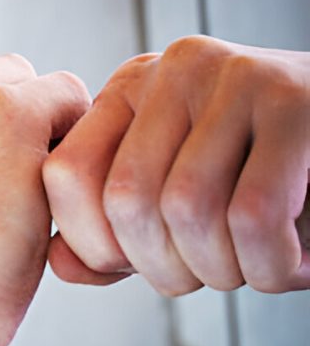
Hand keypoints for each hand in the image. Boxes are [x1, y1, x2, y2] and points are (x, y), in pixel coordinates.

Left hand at [43, 35, 309, 294]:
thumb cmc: (266, 183)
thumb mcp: (172, 204)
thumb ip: (110, 237)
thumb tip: (60, 264)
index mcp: (129, 91)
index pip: (66, 175)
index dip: (94, 245)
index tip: (141, 266)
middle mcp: (174, 70)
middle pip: (126, 199)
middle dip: (164, 268)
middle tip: (212, 275)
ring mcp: (235, 75)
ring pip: (187, 207)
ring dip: (221, 270)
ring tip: (256, 268)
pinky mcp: (295, 100)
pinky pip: (253, 213)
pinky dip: (269, 265)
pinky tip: (293, 264)